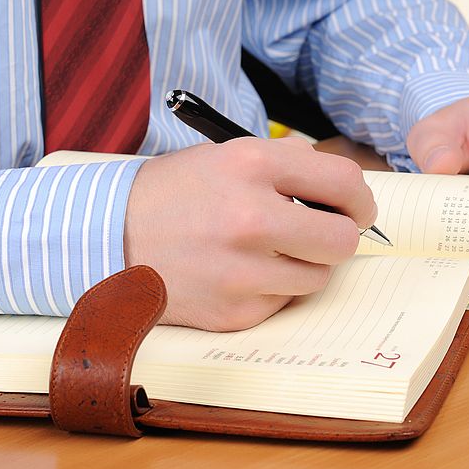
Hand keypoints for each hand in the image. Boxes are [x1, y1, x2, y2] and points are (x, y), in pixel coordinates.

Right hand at [124, 137, 376, 330]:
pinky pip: (283, 301)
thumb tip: (344, 190)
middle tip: (324, 233)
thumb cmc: (174, 194)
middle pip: (342, 241)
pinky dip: (272, 288)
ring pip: (318, 278)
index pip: (343, 183)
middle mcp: (248, 218)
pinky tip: (240, 273)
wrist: (108, 238)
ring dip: (304, 264)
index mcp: (250, 166)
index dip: (360, 199)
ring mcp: (241, 272)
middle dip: (339, 236)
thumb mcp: (225, 156)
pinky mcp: (234, 312)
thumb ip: (287, 164)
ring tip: (270, 252)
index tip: (356, 209)